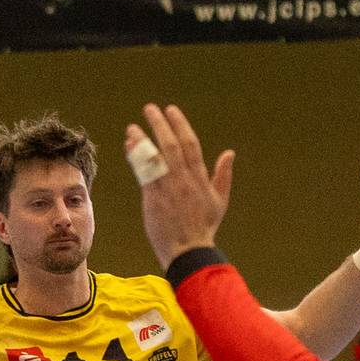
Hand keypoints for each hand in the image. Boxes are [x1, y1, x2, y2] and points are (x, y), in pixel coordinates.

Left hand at [127, 103, 234, 267]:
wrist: (188, 251)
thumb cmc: (204, 228)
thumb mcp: (220, 201)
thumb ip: (223, 175)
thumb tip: (230, 153)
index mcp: (200, 178)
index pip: (190, 144)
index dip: (180, 125)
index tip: (171, 110)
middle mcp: (184, 179)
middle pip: (171, 144)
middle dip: (160, 124)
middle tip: (150, 109)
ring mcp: (168, 188)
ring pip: (155, 156)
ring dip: (143, 138)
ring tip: (133, 127)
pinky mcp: (153, 198)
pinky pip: (143, 172)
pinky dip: (136, 157)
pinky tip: (129, 145)